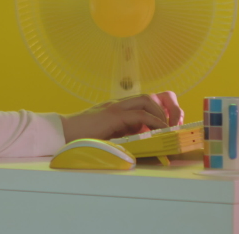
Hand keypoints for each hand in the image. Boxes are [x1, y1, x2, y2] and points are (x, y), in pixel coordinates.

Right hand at [60, 91, 183, 142]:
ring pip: (148, 100)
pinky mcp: (114, 116)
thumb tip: (144, 142)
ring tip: (168, 128)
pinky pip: (140, 115)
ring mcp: (116, 107)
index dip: (161, 108)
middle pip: (151, 96)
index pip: (146, 100)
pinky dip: (153, 122)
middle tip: (175, 124)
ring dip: (162, 114)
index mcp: (119, 107)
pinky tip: (159, 131)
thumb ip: (124, 133)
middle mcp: (119, 103)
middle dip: (167, 108)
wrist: (63, 132)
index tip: (170, 123)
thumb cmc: (82, 136)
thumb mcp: (109, 134)